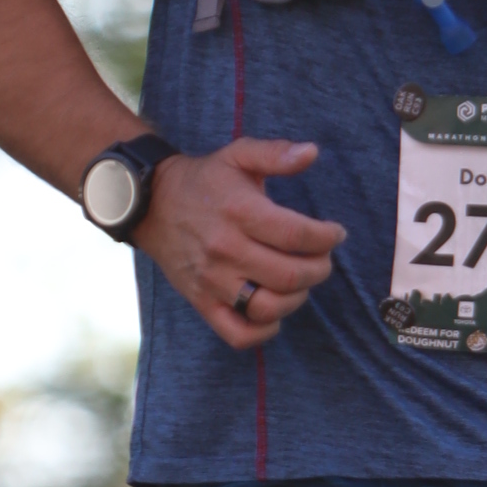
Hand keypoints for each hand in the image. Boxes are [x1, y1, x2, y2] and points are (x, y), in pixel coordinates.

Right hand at [137, 137, 345, 350]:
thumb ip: (276, 153)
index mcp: (239, 212)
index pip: (297, 235)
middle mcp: (226, 249)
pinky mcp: (202, 301)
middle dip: (319, 269)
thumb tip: (312, 152)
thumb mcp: (238, 155)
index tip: (335, 233)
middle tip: (323, 259)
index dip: (327, 237)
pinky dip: (263, 331)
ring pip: (268, 307)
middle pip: (289, 275)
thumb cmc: (204, 180)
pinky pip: (237, 333)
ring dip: (297, 298)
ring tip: (301, 282)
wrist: (151, 204)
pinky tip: (275, 313)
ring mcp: (212, 280)